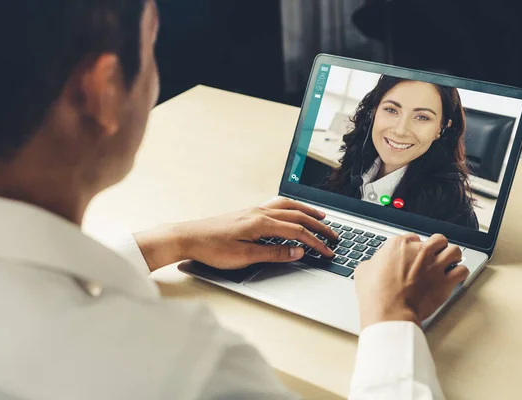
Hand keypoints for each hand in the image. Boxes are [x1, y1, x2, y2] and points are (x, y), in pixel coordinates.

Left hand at [134, 197, 339, 271]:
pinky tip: (292, 212)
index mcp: (261, 223)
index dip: (315, 242)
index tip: (328, 251)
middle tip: (334, 235)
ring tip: (320, 217)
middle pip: (297, 215)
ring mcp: (253, 211)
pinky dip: (291, 208)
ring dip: (306, 211)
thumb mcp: (244, 257)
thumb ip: (273, 252)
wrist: (187, 237)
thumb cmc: (212, 248)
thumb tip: (298, 251)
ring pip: (287, 206)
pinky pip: (276, 205)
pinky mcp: (247, 213)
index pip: (297, 231)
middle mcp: (259, 213)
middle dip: (318, 225)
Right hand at [354, 233, 468, 329]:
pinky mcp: (445, 281)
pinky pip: (462, 271)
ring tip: (449, 263)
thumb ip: (375, 262)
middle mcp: (419, 251)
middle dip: (437, 247)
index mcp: (399, 244)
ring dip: (452, 256)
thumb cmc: (375, 294)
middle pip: (438, 239)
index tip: (413, 255)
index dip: (414, 247)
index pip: (413, 237)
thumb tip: (375, 264)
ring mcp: (434, 265)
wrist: (389, 312)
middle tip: (434, 256)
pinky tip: (454, 277)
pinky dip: (459, 273)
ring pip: (454, 250)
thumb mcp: (364, 271)